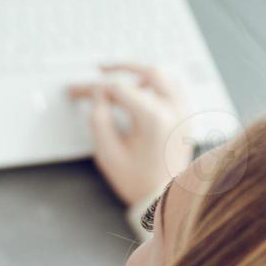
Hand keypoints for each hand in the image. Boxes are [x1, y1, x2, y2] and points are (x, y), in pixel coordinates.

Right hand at [68, 63, 195, 206]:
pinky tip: (144, 87)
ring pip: (164, 75)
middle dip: (120, 68)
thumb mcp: (106, 153)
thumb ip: (98, 119)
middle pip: (146, 71)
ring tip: (122, 78)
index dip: (92, 88)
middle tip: (100, 70)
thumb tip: (98, 94)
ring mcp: (184, 111)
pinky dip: (159, 82)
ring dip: (140, 72)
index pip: (117, 89)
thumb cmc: (136, 180)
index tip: (77, 91)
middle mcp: (173, 110)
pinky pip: (176, 86)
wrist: (163, 197)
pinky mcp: (188, 116)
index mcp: (153, 118)